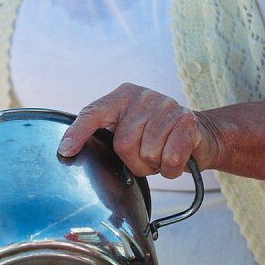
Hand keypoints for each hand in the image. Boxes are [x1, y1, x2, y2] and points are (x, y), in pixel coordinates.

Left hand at [57, 83, 220, 177]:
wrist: (199, 135)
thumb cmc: (154, 137)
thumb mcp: (127, 130)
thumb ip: (104, 134)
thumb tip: (68, 151)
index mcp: (122, 96)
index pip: (93, 113)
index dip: (77, 132)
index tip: (65, 151)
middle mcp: (143, 95)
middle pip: (123, 144)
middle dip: (134, 161)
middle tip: (145, 157)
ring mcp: (167, 105)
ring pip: (148, 153)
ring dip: (155, 165)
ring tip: (161, 155)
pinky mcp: (187, 120)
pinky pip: (170, 158)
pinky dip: (172, 168)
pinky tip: (176, 159)